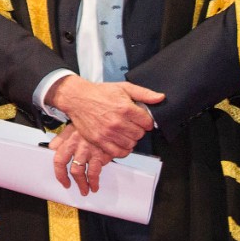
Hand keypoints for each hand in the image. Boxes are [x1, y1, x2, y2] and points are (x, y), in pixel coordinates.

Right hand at [46, 75, 162, 155]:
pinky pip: (118, 152)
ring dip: (130, 139)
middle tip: (131, 124)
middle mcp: (118, 122)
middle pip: (139, 134)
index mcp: (126, 108)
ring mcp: (108, 133)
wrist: (78, 98)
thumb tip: (161, 98)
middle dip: (138, 130)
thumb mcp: (123, 87)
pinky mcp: (99, 140)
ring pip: (131, 144)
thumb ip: (144, 93)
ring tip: (124, 132)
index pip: (147, 123)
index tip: (141, 119)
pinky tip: (120, 141)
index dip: (146, 121)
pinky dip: (122, 149)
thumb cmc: (100, 93)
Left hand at [48, 124, 119, 194]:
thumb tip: (51, 147)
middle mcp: (76, 146)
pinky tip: (95, 185)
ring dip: (84, 184)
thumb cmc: (89, 123)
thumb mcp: (72, 126)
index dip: (59, 173)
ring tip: (86, 189)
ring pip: (81, 172)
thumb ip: (61, 138)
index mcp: (68, 140)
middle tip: (74, 187)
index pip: (58, 159)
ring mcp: (88, 150)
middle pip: (70, 168)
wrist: (107, 118)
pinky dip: (95, 181)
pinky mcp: (100, 153)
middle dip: (72, 181)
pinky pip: (95, 171)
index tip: (63, 180)